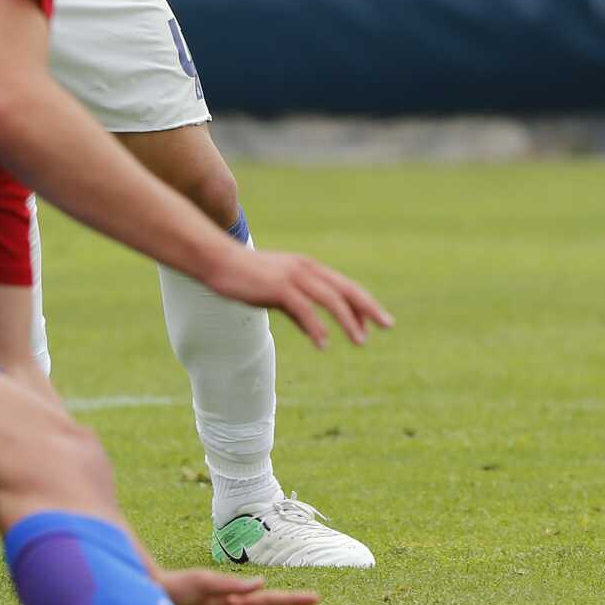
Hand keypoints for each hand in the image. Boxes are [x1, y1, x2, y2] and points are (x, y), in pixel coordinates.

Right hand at [203, 248, 391, 349]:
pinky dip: (317, 327)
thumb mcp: (275, 290)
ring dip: (348, 321)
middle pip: (346, 289)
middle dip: (368, 307)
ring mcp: (293, 276)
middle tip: (388, 324)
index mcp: (307, 267)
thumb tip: (312, 327)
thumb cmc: (244, 276)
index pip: (343, 285)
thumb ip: (295, 306)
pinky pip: (305, 309)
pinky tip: (324, 343)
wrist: (216, 261)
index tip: (377, 321)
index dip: (362, 303)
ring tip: (361, 341)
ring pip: (331, 299)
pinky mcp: (279, 287)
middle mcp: (306, 269)